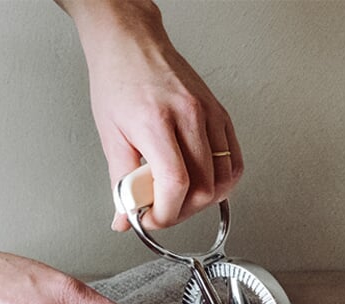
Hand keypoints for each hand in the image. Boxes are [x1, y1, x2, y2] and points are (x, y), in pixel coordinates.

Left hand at [59, 0, 242, 230]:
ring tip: (181, 197)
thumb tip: (126, 217)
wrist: (133, 44)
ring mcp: (210, 115)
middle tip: (163, 211)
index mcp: (156, 120)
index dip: (167, 212)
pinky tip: (204, 182)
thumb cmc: (119, 80)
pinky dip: (222, 182)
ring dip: (204, 200)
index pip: (176, 182)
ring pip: (223, 179)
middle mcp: (189, 115)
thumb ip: (121, 182)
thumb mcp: (110, 134)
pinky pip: (234, 162)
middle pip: (203, 187)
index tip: (153, 219)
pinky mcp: (221, 115)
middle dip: (182, 211)